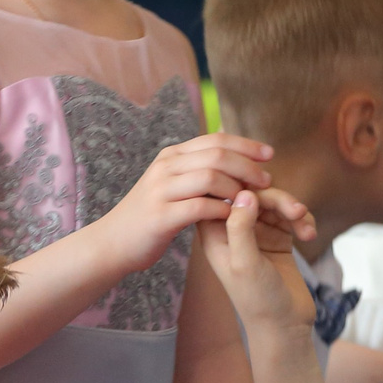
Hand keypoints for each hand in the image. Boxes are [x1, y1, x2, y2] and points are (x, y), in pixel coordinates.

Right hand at [94, 133, 279, 275]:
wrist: (113, 242)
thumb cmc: (150, 215)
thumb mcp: (169, 183)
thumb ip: (195, 168)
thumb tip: (228, 150)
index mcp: (171, 156)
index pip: (215, 140)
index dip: (246, 145)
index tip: (269, 154)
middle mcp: (165, 167)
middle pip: (217, 155)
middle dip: (248, 166)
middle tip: (266, 180)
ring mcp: (161, 191)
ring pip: (211, 177)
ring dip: (237, 189)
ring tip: (252, 201)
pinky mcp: (161, 216)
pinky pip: (200, 207)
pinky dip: (222, 211)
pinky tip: (233, 217)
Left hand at [198, 185, 318, 333]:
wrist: (285, 326)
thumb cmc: (257, 299)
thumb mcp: (245, 263)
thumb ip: (240, 227)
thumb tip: (244, 193)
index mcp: (215, 236)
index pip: (218, 196)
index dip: (236, 183)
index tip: (259, 184)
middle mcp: (234, 231)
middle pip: (250, 194)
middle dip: (275, 197)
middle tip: (296, 210)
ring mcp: (257, 233)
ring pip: (273, 202)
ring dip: (292, 208)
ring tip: (306, 226)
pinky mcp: (279, 238)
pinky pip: (290, 215)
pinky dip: (302, 220)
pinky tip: (309, 235)